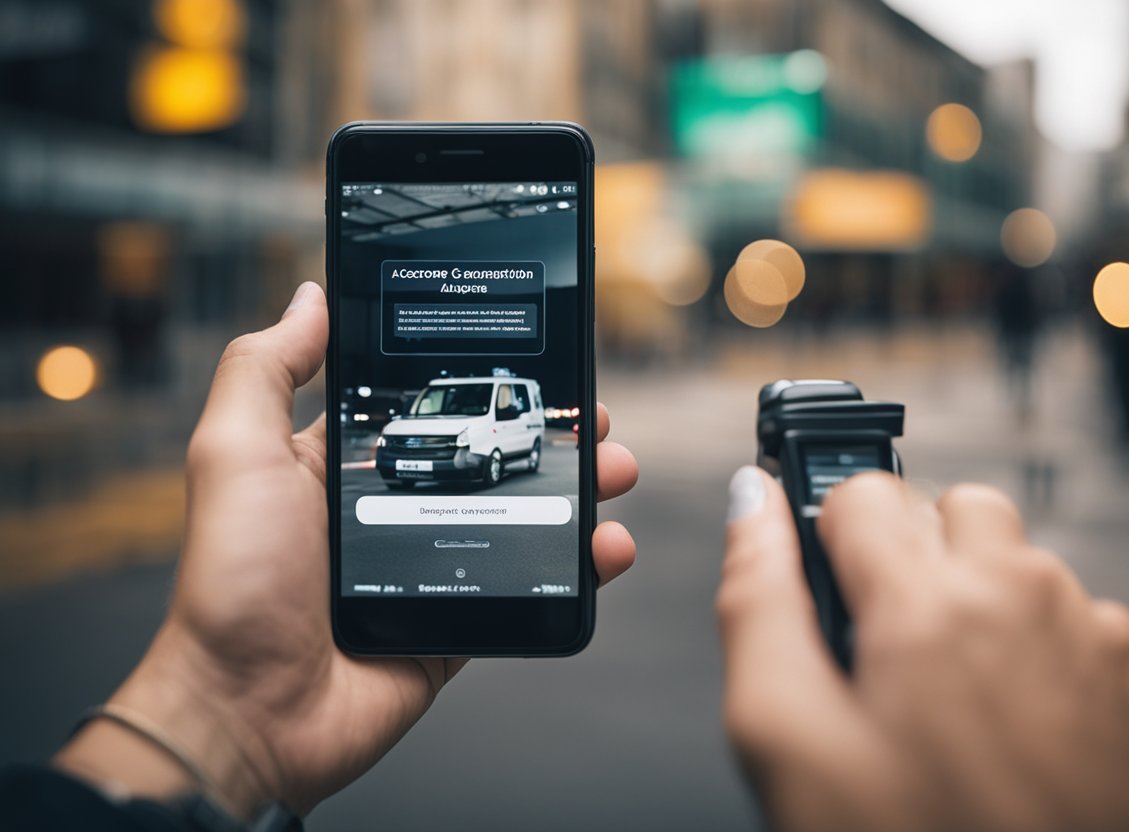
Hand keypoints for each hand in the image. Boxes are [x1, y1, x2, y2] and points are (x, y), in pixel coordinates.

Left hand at [55, 282, 638, 815]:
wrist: (251, 711)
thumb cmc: (233, 582)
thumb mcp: (238, 453)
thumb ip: (267, 369)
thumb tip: (308, 298)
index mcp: (346, 464)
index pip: (429, 406)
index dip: (483, 384)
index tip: (532, 366)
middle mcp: (396, 509)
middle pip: (493, 458)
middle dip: (551, 436)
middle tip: (593, 422)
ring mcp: (434, 566)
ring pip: (526, 519)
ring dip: (579, 494)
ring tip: (613, 475)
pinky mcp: (460, 620)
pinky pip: (532, 586)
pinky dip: (579, 568)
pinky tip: (605, 548)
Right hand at [718, 467, 1128, 831]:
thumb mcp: (787, 742)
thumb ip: (756, 603)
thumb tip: (752, 507)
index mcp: (931, 605)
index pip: (861, 491)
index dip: (828, 540)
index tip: (831, 584)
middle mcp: (1031, 601)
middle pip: (956, 510)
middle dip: (916, 560)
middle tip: (895, 653)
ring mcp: (1105, 646)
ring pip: (1026, 570)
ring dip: (987, 610)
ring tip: (961, 711)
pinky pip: (1089, 632)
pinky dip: (1052, 662)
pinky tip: (1026, 739)